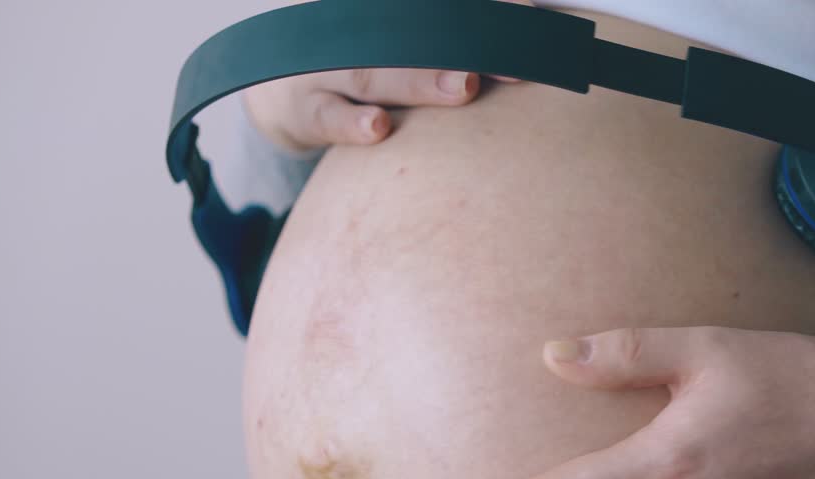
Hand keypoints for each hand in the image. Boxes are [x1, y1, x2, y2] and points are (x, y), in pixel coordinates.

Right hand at [240, 0, 534, 151]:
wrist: (284, 94)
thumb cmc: (365, 65)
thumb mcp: (399, 43)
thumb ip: (449, 41)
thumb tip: (530, 33)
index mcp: (379, 10)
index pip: (433, 7)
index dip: (483, 8)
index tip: (529, 14)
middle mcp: (351, 24)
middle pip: (412, 31)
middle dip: (464, 45)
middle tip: (514, 61)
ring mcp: (323, 63)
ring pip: (374, 72)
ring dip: (420, 81)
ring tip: (464, 88)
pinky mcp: (303, 108)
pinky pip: (327, 117)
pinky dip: (351, 125)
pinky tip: (379, 130)